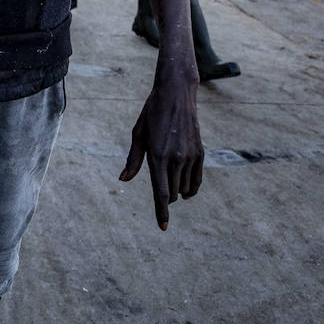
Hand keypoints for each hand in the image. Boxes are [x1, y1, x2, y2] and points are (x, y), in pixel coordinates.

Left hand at [119, 78, 203, 230]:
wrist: (177, 95)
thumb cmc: (152, 114)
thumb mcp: (138, 134)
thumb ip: (133, 160)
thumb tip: (123, 179)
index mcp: (157, 156)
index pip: (161, 192)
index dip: (161, 212)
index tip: (163, 227)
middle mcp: (176, 158)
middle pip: (172, 193)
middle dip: (165, 197)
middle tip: (159, 185)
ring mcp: (190, 156)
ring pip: (184, 189)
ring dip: (177, 191)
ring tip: (169, 177)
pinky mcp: (200, 153)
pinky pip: (196, 181)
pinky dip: (190, 188)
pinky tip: (185, 189)